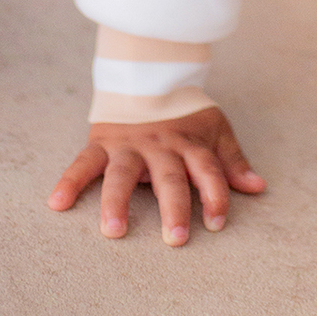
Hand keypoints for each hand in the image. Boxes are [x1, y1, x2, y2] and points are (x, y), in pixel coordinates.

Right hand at [48, 106, 265, 244]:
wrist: (148, 75)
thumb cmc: (184, 113)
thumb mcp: (214, 130)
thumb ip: (232, 161)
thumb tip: (259, 188)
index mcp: (190, 144)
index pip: (208, 170)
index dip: (215, 195)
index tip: (217, 223)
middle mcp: (160, 147)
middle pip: (169, 178)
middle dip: (174, 208)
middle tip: (176, 240)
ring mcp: (129, 146)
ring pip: (122, 175)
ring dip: (117, 202)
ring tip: (113, 230)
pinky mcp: (102, 144)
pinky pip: (83, 164)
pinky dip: (69, 182)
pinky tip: (56, 203)